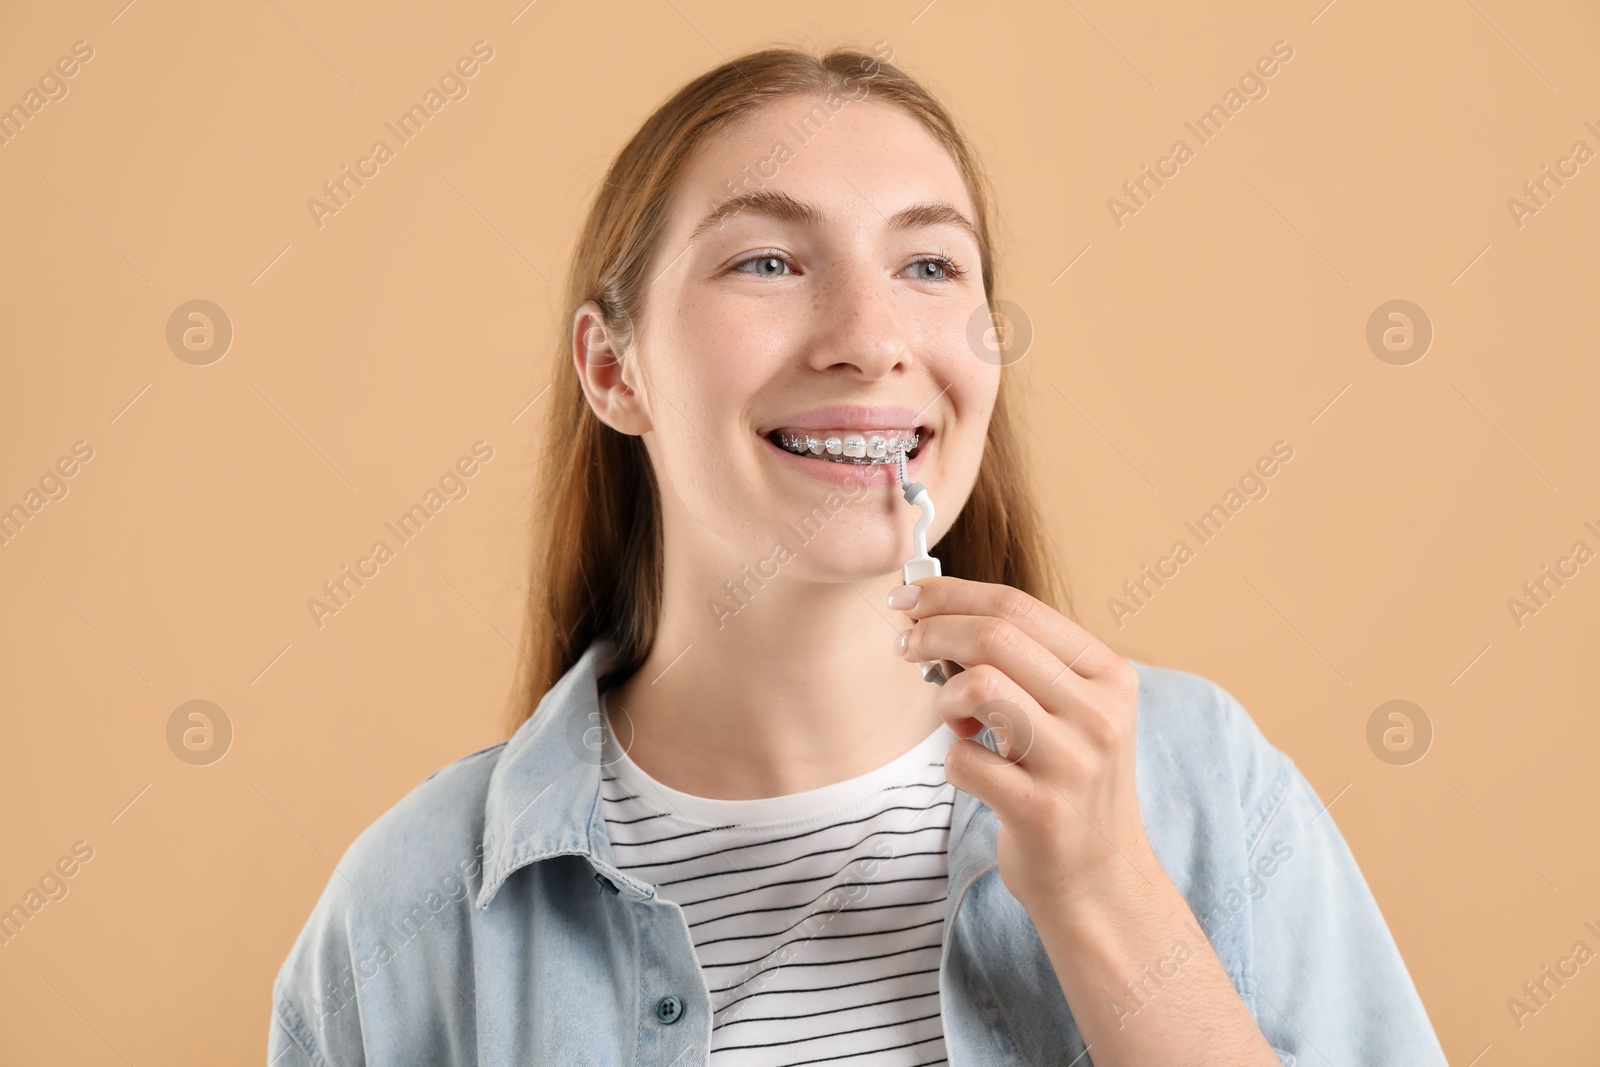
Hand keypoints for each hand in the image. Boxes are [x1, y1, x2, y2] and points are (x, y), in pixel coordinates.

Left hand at [892, 575, 1156, 920]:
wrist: (1101, 880)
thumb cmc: (1070, 784)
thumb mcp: (1071, 712)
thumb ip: (1023, 663)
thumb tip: (936, 612)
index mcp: (1109, 676)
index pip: (1019, 607)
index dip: (952, 593)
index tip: (907, 594)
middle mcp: (1100, 713)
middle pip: (995, 637)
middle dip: (933, 632)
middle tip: (904, 645)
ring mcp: (1074, 763)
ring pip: (981, 687)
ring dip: (946, 698)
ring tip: (955, 721)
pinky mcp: (1041, 811)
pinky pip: (965, 760)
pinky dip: (955, 762)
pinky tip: (976, 774)